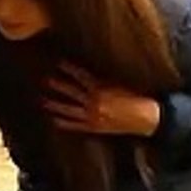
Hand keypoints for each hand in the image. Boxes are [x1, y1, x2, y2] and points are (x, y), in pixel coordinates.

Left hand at [42, 62, 160, 136]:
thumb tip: (90, 74)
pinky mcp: (95, 127)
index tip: (59, 63)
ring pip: (69, 109)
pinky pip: (76, 125)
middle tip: (45, 80)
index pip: (81, 75)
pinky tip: (54, 120)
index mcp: (102, 88)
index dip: (70, 68)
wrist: (147, 117)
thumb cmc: (136, 98)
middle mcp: (94, 102)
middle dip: (58, 85)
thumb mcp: (120, 83)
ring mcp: (93, 116)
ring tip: (43, 101)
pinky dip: (64, 123)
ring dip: (55, 105)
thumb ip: (104, 79)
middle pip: (72, 91)